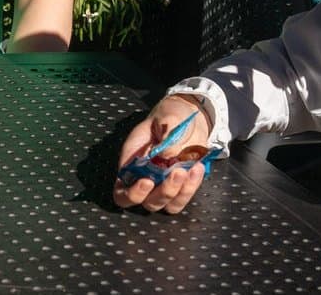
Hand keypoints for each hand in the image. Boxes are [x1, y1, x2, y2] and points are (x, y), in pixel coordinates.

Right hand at [113, 95, 209, 212]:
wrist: (191, 117)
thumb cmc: (172, 116)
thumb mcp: (168, 114)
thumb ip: (167, 128)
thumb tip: (168, 153)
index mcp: (132, 163)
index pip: (122, 192)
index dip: (132, 194)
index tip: (147, 181)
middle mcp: (146, 178)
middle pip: (148, 202)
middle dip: (163, 193)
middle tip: (177, 172)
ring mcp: (164, 184)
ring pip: (168, 205)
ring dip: (180, 192)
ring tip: (190, 170)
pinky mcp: (182, 185)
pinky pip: (185, 197)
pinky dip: (192, 187)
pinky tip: (198, 168)